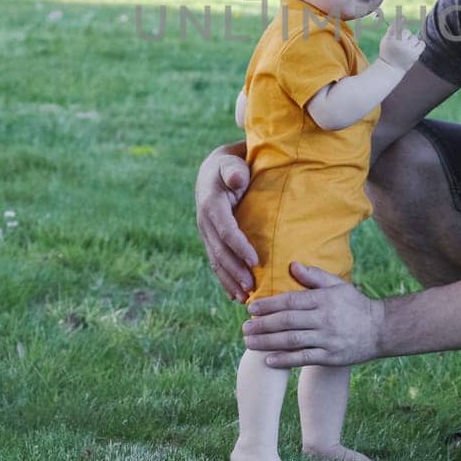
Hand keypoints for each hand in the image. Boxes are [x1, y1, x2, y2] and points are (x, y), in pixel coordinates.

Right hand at [194, 145, 257, 301]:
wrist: (213, 172)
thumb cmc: (230, 166)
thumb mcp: (231, 162)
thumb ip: (234, 170)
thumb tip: (237, 178)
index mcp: (211, 205)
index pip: (226, 230)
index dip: (239, 246)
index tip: (255, 261)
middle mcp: (205, 223)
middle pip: (220, 251)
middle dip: (235, 271)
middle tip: (252, 287)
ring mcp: (206, 234)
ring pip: (216, 261)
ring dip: (230, 280)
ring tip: (245, 298)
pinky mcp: (210, 241)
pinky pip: (216, 263)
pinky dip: (225, 280)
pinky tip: (234, 295)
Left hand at [242, 263, 384, 367]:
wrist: (380, 330)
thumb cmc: (355, 305)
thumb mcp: (337, 285)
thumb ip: (314, 276)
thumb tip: (291, 265)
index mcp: (323, 300)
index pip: (290, 301)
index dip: (268, 305)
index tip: (251, 308)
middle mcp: (324, 319)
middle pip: (287, 322)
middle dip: (262, 325)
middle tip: (244, 328)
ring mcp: (327, 339)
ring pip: (291, 341)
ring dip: (267, 342)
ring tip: (249, 343)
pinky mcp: (330, 357)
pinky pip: (303, 359)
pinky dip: (285, 360)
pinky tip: (268, 360)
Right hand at [377, 16, 423, 71]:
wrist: (390, 68)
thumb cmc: (387, 52)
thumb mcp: (385, 40)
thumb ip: (392, 30)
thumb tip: (402, 18)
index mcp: (390, 39)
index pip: (396, 27)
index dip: (400, 21)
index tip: (403, 17)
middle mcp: (399, 44)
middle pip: (407, 32)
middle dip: (405, 36)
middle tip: (401, 43)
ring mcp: (408, 50)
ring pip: (414, 37)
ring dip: (412, 41)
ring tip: (406, 47)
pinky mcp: (415, 55)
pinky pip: (422, 43)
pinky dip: (419, 44)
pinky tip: (414, 47)